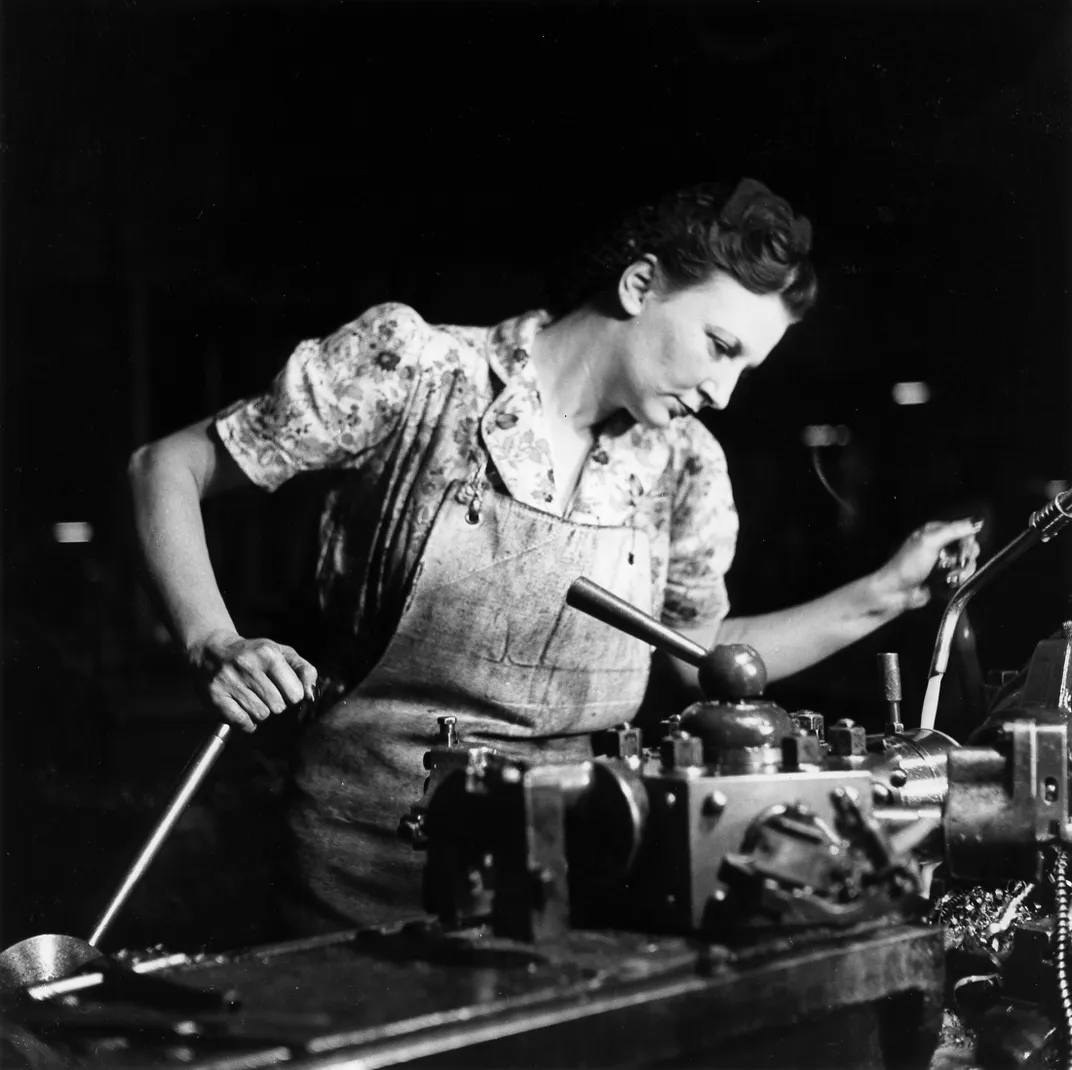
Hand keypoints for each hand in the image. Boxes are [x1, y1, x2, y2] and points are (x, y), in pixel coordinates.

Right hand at [188, 630, 318, 732]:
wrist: (213, 650)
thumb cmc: (255, 654)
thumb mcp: (282, 653)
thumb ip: (304, 671)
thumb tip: (310, 695)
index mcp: (269, 653)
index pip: (295, 693)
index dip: (293, 696)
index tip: (286, 690)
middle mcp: (248, 665)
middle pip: (278, 706)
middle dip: (277, 704)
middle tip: (267, 693)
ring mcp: (230, 681)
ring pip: (261, 715)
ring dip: (261, 712)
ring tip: (254, 698)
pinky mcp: (216, 696)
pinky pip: (242, 721)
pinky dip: (247, 722)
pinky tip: (245, 710)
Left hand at [873, 518, 983, 612]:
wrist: (894, 592)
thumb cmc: (906, 566)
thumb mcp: (930, 542)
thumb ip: (954, 530)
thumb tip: (977, 521)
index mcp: (934, 532)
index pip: (964, 529)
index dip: (969, 540)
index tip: (965, 549)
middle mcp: (939, 545)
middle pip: (968, 548)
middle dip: (966, 558)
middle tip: (956, 563)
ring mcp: (941, 563)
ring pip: (967, 564)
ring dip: (961, 572)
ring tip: (948, 576)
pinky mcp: (943, 578)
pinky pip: (961, 578)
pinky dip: (957, 582)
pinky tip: (947, 583)